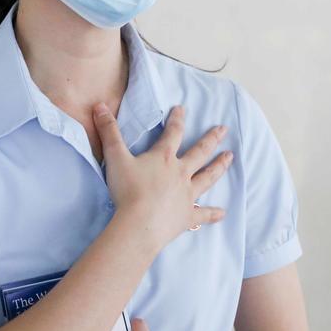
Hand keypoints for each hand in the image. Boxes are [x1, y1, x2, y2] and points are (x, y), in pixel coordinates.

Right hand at [92, 103, 230, 250]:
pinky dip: (213, 213)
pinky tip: (223, 212)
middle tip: (224, 129)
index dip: (177, 119)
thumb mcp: (115, 158)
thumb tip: (99, 106)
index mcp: (164, 158)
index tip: (182, 108)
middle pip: (200, 152)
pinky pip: (203, 214)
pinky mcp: (188, 216)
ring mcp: (187, 195)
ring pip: (208, 177)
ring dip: (219, 166)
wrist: (139, 224)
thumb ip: (109, 132)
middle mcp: (180, 173)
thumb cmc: (128, 191)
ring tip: (230, 157)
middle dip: (211, 139)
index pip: (173, 133)